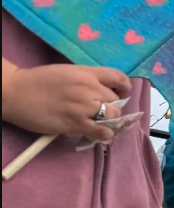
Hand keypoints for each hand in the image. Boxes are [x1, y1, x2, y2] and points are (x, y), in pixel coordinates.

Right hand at [2, 63, 131, 142]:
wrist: (15, 92)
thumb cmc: (38, 82)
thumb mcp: (67, 72)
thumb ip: (87, 80)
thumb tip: (104, 92)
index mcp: (86, 73)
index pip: (118, 78)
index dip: (124, 88)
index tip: (120, 94)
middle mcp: (88, 88)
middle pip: (116, 100)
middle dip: (113, 107)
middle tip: (102, 112)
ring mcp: (82, 106)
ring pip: (113, 116)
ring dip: (110, 121)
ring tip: (101, 123)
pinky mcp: (75, 123)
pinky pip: (102, 131)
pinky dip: (105, 134)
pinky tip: (99, 134)